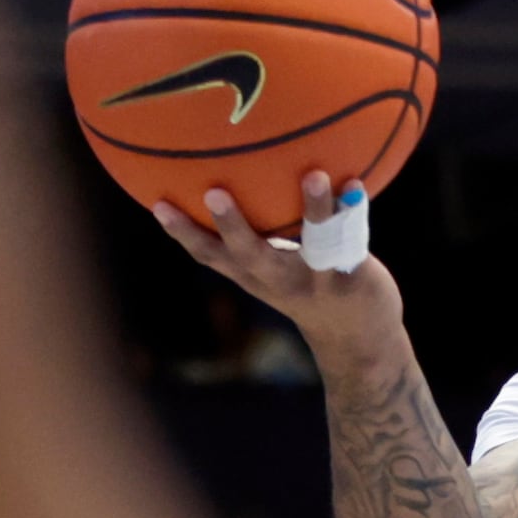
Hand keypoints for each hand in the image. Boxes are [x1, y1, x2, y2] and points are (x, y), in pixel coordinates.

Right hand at [154, 172, 405, 374]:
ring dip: (314, 210)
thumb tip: (222, 173)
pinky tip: (354, 183)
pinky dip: (354, 211)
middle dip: (231, 227)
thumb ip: (254, 236)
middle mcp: (282, 280)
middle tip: (212, 193)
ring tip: (314, 174)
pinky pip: (354, 240)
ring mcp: (319, 281)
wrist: (360, 344)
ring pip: (315, 246)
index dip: (185, 233)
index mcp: (256, 275)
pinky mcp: (353, 278)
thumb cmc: (309, 290)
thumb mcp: (274, 270)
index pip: (213, 256)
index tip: (157, 204)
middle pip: (252, 256)